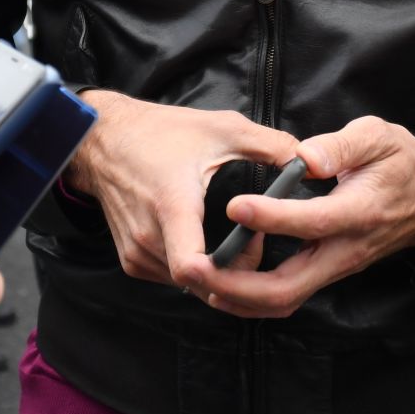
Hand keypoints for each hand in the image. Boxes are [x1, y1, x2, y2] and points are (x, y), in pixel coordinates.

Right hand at [65, 91, 301, 287]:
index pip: (192, 267)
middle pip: (200, 282)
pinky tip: (208, 244)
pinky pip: (171, 278)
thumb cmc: (162, 132)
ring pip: (187, 285)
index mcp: (171, 205)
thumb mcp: (221, 128)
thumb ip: (271, 145)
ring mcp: (136, 253)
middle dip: (235, 271)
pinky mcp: (131, 260)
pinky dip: (195, 270)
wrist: (103, 140)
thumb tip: (311, 163)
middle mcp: (149, 236)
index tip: (251, 258)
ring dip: (216, 273)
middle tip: (256, 243)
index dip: (226, 276)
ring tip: (235, 241)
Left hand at [185, 116, 414, 319]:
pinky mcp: (326, 271)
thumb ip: (342, 146)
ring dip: (239, 297)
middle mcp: (344, 251)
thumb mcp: (379, 137)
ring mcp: (335, 267)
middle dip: (238, 283)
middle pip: (288, 286)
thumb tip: (307, 157)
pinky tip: (221, 283)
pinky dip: (250, 298)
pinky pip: (286, 295)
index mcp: (358, 212)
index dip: (271, 216)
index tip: (235, 205)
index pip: (310, 221)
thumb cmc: (400, 162)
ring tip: (198, 280)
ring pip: (284, 299)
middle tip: (196, 268)